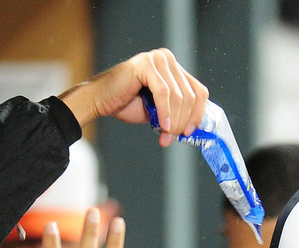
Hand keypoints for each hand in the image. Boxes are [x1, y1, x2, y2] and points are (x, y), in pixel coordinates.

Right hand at [60, 48, 208, 145]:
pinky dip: (165, 112)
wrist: (100, 100)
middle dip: (182, 122)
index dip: (198, 114)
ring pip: (178, 96)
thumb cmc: (127, 104)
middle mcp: (168, 59)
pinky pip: (163, 93)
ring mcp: (157, 59)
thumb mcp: (160, 110)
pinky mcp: (146, 64)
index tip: (189, 133)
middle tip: (172, 139)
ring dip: (174, 121)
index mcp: (174, 68)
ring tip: (165, 136)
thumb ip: (177, 112)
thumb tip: (194, 128)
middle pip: (190, 96)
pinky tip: (162, 126)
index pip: (199, 91)